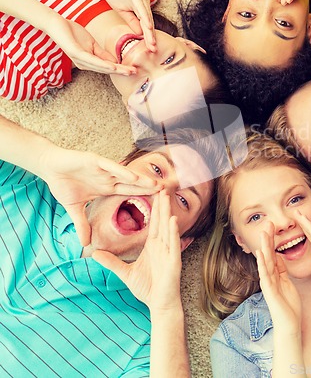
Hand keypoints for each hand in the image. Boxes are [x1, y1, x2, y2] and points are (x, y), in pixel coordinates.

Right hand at [40, 146, 160, 245]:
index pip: (129, 193)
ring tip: (156, 186)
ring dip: (140, 180)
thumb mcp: (74, 208)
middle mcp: (109, 177)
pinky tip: (133, 176)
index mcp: (107, 187)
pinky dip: (121, 171)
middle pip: (133, 184)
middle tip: (167, 194)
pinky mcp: (94, 160)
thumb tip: (84, 243)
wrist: (49, 166)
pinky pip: (111, 167)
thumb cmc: (62, 183)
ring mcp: (103, 168)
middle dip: (149, 189)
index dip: (143, 197)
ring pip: (126, 175)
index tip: (156, 205)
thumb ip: (82, 223)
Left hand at [47, 15, 135, 74]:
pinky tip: (113, 66)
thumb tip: (115, 61)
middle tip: (135, 73)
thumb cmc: (72, 32)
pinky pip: (92, 60)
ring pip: (101, 67)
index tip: (134, 70)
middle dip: (122, 72)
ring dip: (116, 70)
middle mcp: (85, 64)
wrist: (56, 24)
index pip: (108, 67)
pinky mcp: (76, 53)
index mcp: (89, 62)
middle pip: (107, 70)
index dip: (121, 70)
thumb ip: (103, 54)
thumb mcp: (92, 44)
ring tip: (128, 71)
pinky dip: (103, 64)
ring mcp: (80, 60)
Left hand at [93, 191, 182, 311]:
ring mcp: (169, 251)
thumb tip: (94, 253)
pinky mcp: (174, 260)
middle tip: (160, 185)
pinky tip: (171, 219)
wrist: (159, 305)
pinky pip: (173, 243)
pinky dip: (173, 231)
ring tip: (165, 195)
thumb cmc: (147, 288)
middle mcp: (162, 245)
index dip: (152, 207)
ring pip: (167, 227)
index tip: (151, 192)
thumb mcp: (125, 273)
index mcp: (153, 246)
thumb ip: (111, 262)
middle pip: (160, 220)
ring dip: (166, 211)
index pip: (152, 223)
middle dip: (160, 203)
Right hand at [95, 0, 155, 50]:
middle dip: (151, 37)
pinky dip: (144, 16)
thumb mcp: (123, 11)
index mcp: (142, 7)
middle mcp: (144, 1)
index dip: (149, 37)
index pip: (146, 25)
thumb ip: (132, 21)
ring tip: (152, 42)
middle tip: (154, 50)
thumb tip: (140, 34)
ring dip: (150, 30)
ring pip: (146, 16)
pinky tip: (147, 26)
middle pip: (149, 22)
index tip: (151, 50)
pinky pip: (140, 6)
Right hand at [256, 227, 301, 334]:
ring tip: (263, 234)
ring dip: (264, 247)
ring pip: (265, 261)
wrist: (289, 324)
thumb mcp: (286, 282)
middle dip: (267, 238)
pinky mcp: (269, 290)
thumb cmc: (288, 305)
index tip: (272, 226)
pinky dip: (262, 264)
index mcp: (275, 274)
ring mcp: (268, 283)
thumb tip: (278, 256)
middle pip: (268, 254)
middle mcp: (269, 276)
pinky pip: (265, 275)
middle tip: (267, 223)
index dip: (272, 239)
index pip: (273, 253)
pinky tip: (261, 254)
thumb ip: (281, 270)